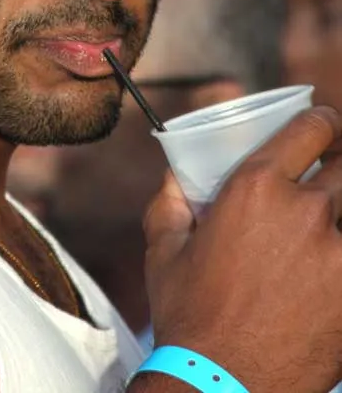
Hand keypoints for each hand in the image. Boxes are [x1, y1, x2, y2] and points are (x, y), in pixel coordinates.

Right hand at [142, 106, 341, 392]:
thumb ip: (169, 200)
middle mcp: (304, 211)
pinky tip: (328, 260)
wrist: (225, 385)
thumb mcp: (163, 249)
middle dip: (340, 158)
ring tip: (328, 219)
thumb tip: (175, 175)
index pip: (313, 128)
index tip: (320, 126)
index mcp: (256, 187)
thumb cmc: (190, 316)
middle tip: (330, 169)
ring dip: (341, 207)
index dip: (321, 120)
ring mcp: (339, 252)